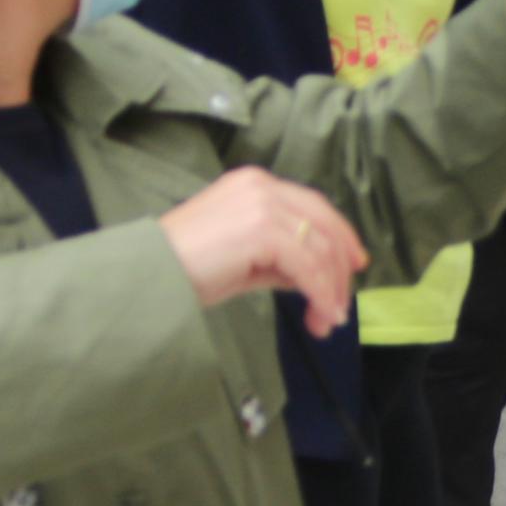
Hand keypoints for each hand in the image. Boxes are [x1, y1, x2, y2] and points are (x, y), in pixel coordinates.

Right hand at [159, 167, 368, 339]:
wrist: (150, 273)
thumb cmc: (186, 268)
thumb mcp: (244, 258)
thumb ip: (280, 258)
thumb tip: (314, 276)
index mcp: (255, 184)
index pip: (312, 206)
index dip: (340, 236)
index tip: (355, 265)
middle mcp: (261, 186)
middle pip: (323, 224)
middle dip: (340, 267)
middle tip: (341, 305)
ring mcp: (262, 203)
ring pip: (319, 248)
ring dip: (330, 289)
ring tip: (326, 320)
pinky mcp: (261, 229)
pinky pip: (307, 265)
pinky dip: (320, 293)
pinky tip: (319, 315)